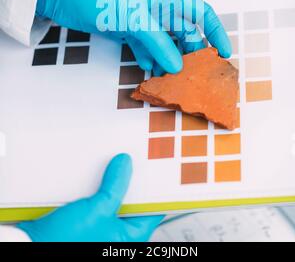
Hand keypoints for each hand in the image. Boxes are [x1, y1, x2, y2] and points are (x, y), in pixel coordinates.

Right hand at [18, 154, 162, 241]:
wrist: (30, 244)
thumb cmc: (66, 243)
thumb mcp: (97, 210)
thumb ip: (115, 186)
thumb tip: (125, 165)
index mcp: (128, 238)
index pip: (150, 209)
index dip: (153, 188)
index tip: (153, 167)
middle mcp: (116, 234)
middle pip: (130, 201)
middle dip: (127, 181)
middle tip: (129, 160)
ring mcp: (100, 227)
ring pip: (111, 198)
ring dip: (108, 183)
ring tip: (110, 164)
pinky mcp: (84, 221)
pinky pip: (95, 199)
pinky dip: (94, 187)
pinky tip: (92, 174)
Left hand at [36, 0, 231, 73]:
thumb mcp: (135, 18)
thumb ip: (159, 43)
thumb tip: (177, 67)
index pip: (200, 12)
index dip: (215, 32)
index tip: (225, 54)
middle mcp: (159, 5)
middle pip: (185, 31)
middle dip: (190, 53)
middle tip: (193, 76)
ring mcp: (144, 19)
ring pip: (166, 43)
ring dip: (169, 60)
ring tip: (170, 79)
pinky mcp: (130, 30)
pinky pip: (147, 48)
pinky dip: (150, 59)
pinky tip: (149, 71)